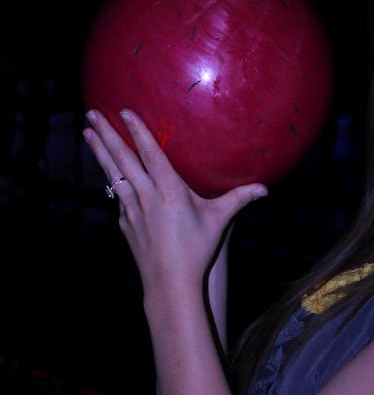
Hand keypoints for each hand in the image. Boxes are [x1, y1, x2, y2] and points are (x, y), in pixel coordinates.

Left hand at [83, 108, 266, 297]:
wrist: (170, 282)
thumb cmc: (198, 249)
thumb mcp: (219, 220)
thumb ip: (239, 199)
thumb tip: (264, 189)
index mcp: (168, 191)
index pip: (150, 154)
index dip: (138, 131)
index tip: (124, 112)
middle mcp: (146, 197)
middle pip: (122, 160)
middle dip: (107, 135)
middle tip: (92, 113)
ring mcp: (131, 210)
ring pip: (112, 175)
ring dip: (99, 152)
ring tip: (88, 133)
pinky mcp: (125, 223)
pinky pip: (118, 196)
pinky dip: (111, 181)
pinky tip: (109, 175)